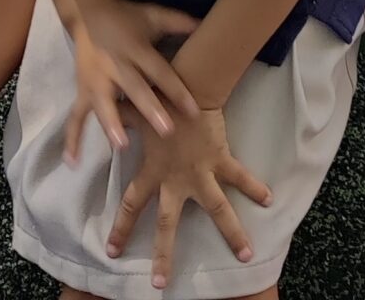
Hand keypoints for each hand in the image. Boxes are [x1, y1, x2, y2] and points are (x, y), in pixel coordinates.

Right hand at [66, 1, 199, 157]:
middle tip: (166, 131)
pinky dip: (73, 139)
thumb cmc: (127, 18)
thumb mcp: (152, 15)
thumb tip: (204, 24)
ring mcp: (96, 80)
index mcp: (136, 48)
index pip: (159, 71)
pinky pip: (76, 116)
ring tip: (121, 145)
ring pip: (104, 103)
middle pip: (134, 88)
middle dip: (149, 110)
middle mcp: (115, 65)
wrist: (88, 12)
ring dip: (112, 124)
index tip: (194, 111)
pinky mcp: (82, 90)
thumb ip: (178, 21)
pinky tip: (73, 162)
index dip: (177, 90)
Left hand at [106, 103, 270, 289]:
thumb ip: (116, 121)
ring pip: (218, 209)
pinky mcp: (221, 160)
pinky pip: (240, 176)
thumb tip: (96, 119)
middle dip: (163, 255)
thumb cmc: (158, 100)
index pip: (131, 205)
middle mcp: (176, 180)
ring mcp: (201, 173)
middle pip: (167, 224)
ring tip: (246, 254)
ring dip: (233, 232)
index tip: (112, 252)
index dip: (121, 229)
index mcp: (152, 172)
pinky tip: (269, 199)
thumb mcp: (132, 113)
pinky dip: (255, 186)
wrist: (189, 85)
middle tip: (160, 285)